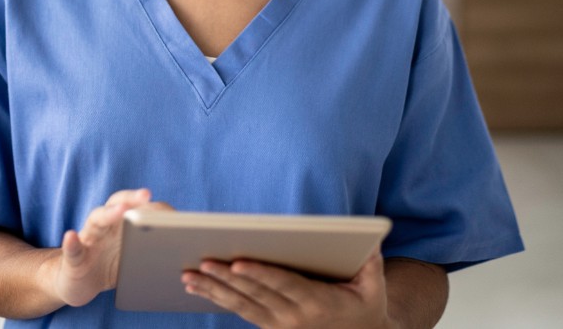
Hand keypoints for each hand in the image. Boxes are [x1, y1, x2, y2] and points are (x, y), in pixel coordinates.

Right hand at [47, 188, 172, 307]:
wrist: (80, 283)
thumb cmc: (111, 267)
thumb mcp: (133, 259)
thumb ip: (153, 250)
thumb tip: (187, 252)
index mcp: (121, 225)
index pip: (136, 206)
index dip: (151, 203)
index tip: (167, 201)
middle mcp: (104, 225)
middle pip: (117, 204)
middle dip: (132, 198)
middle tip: (147, 194)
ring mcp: (87, 239)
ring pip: (96, 220)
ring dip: (108, 214)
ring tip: (120, 210)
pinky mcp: (72, 258)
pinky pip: (72, 248)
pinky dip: (71, 242)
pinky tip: (71, 236)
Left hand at [182, 248, 392, 328]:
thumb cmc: (366, 306)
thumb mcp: (374, 286)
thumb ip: (370, 263)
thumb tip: (369, 240)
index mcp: (318, 303)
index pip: (284, 285)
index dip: (261, 274)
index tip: (239, 263)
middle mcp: (294, 318)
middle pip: (255, 295)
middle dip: (226, 278)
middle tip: (201, 263)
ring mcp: (279, 326)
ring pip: (241, 306)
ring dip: (213, 290)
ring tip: (188, 276)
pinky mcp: (270, 328)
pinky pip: (241, 311)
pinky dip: (218, 298)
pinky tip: (198, 286)